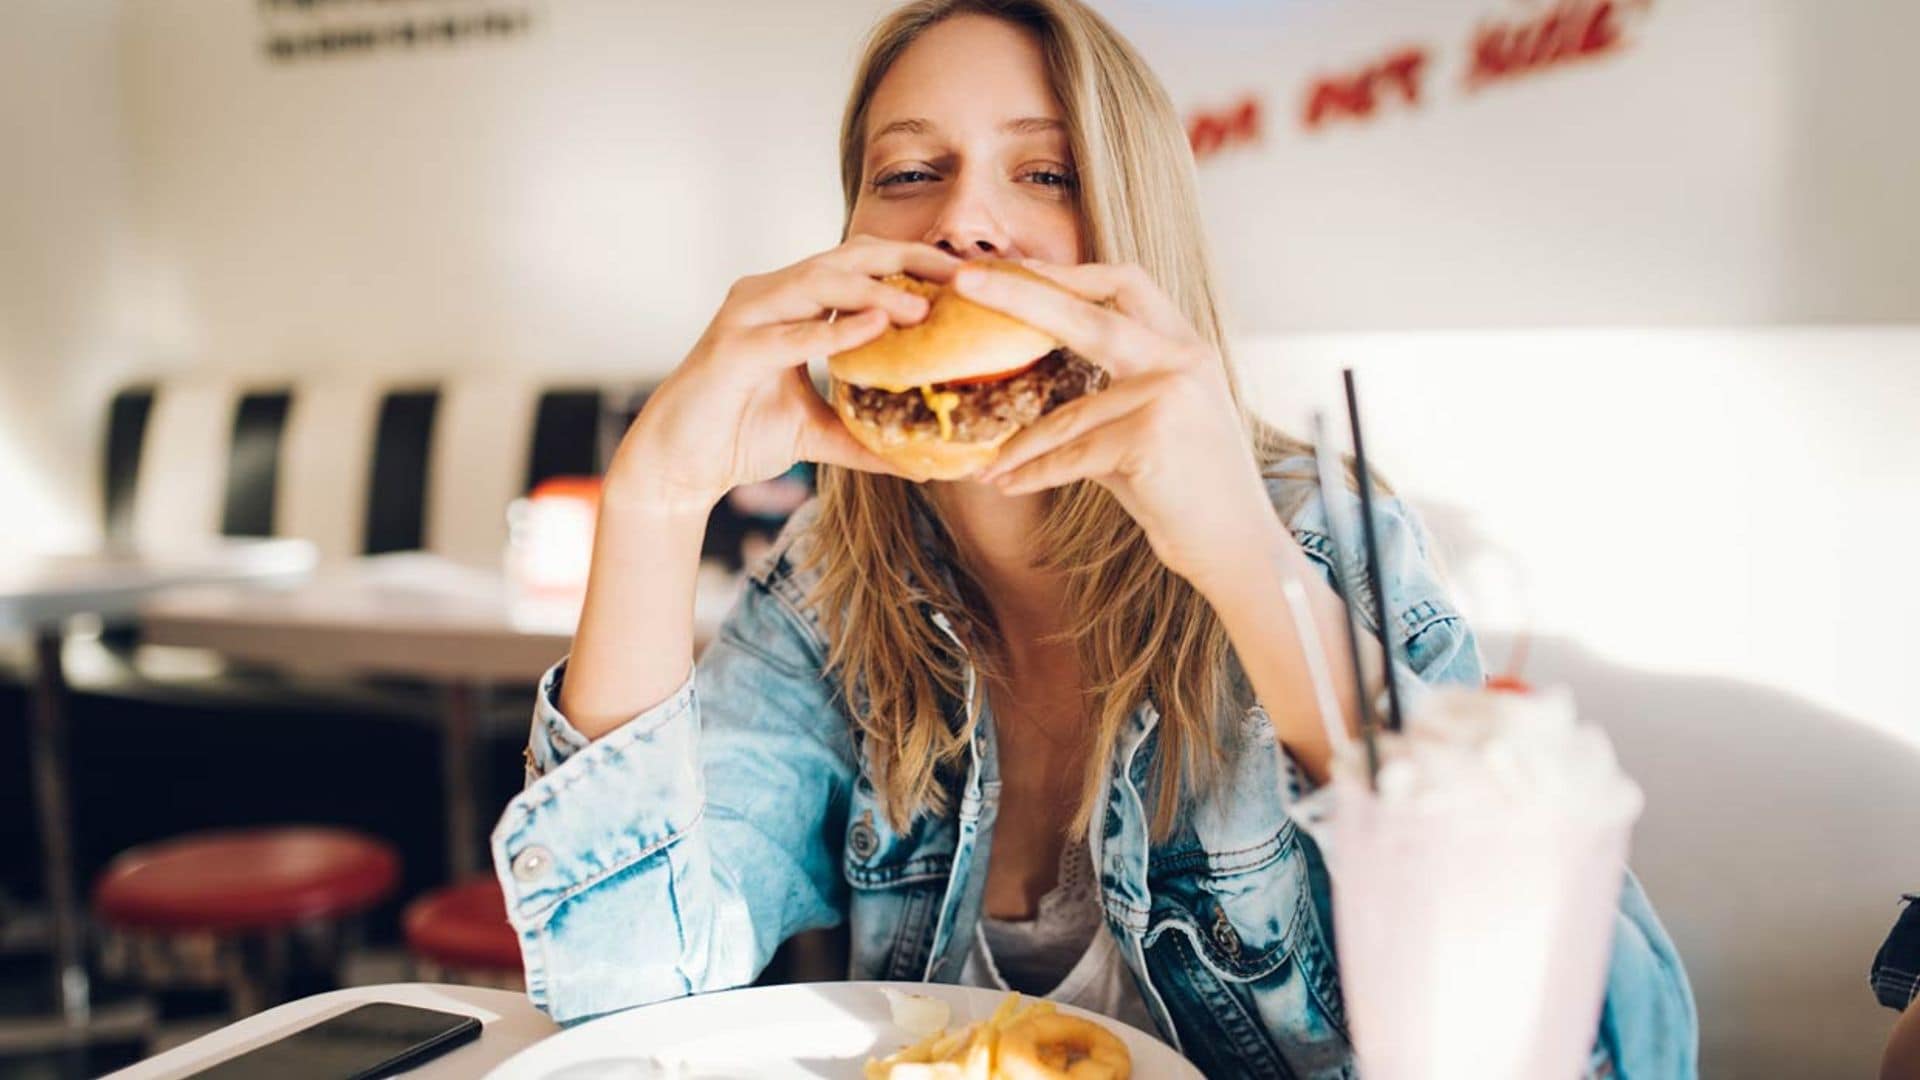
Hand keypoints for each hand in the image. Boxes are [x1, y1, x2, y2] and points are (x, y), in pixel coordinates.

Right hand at [607, 236, 960, 515]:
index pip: (860, 265)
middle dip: (907, 260)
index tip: (965, 278)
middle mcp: (768, 296)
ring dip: (875, 291)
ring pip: (818, 284)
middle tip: (961, 274)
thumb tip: (925, 463)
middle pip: (846, 258)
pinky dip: (833, 330)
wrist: (678, 466)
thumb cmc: (739, 435)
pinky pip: (789, 334)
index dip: (913, 264)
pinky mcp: (731, 350)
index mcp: (791, 303)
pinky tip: (874, 329)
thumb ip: (866, 438)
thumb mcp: (818, 434)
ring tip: (924, 307)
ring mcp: (747, 317)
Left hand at [956, 259, 1278, 587]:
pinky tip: (1006, 485)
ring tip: (986, 466)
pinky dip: (1034, 474)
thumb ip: (1107, 394)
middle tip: (963, 281)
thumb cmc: (1190, 492)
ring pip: (1067, 414)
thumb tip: (1034, 384)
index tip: (1013, 268)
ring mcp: (1168, 395)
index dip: (1066, 273)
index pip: (1124, 284)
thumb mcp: (1155, 425)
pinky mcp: (1150, 437)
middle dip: (1019, 293)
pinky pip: (1071, 456)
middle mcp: (1181, 361)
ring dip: (1020, 447)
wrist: (1238, 547)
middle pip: (1086, 313)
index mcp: (1185, 347)